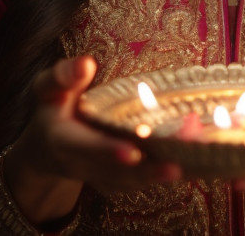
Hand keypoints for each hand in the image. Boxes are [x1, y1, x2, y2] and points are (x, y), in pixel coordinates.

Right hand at [6, 56, 180, 222]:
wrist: (49, 150)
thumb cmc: (53, 109)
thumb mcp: (49, 89)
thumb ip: (63, 76)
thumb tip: (86, 63)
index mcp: (64, 141)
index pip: (86, 148)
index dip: (107, 151)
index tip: (131, 152)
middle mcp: (84, 165)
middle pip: (118, 173)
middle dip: (147, 171)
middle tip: (176, 166)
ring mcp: (103, 177)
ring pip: (135, 181)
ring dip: (164, 173)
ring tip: (194, 158)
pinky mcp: (120, 181)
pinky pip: (144, 180)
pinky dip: (168, 170)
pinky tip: (196, 156)